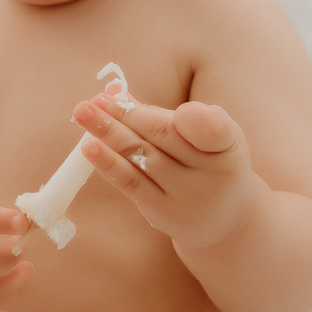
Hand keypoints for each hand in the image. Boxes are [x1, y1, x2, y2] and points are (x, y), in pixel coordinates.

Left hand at [71, 93, 259, 250]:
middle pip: (164, 136)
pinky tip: (89, 146)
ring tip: (83, 112)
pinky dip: (109, 163)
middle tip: (98, 97)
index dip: (197, 119)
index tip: (177, 109)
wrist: (223, 219)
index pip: (213, 129)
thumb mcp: (211, 136)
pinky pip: (132, 183)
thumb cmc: (211, 163)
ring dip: (109, 132)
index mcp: (227, 145)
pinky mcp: (161, 212)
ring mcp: (184, 195)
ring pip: (142, 157)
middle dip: (127, 113)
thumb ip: (169, 116)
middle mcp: (210, 173)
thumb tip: (116, 92)